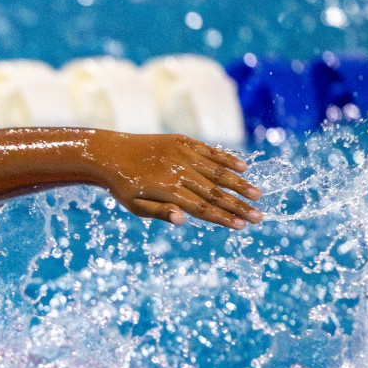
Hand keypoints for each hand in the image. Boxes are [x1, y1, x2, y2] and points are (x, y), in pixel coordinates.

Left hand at [88, 133, 259, 229]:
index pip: (202, 208)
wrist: (109, 153)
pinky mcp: (182, 141)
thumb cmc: (122, 186)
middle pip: (215, 192)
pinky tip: (243, 167)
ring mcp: (182, 154)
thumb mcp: (134, 205)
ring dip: (239, 183)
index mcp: (168, 190)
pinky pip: (209, 150)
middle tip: (259, 217)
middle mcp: (178, 170)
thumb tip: (183, 220)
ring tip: (257, 195)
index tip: (242, 226)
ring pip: (216, 171)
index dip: (223, 217)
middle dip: (238, 206)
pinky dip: (226, 158)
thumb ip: (159, 212)